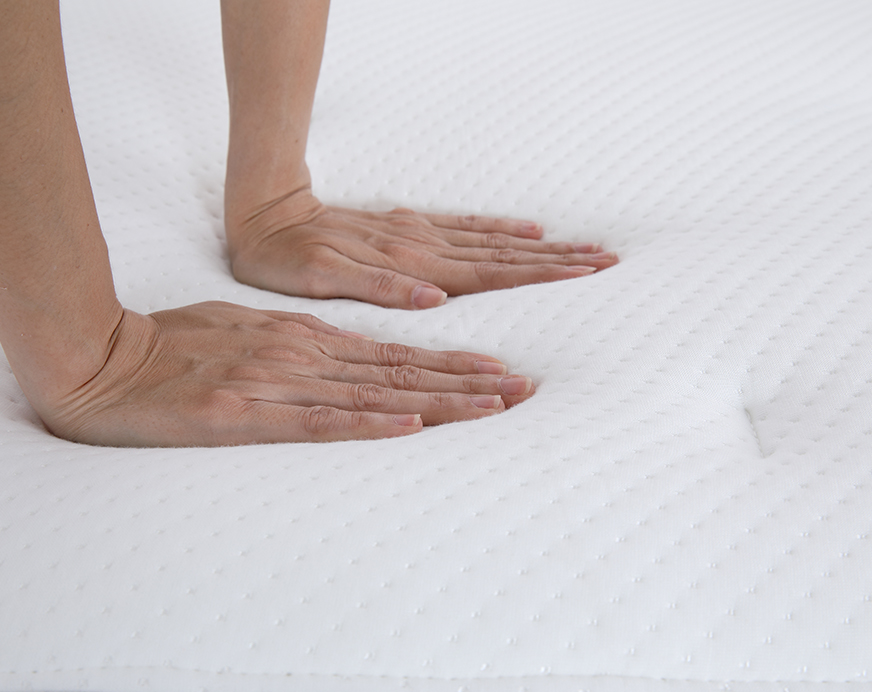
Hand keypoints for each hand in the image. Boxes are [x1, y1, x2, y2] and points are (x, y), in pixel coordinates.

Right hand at [42, 301, 535, 446]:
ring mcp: (275, 384)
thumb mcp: (242, 332)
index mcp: (302, 337)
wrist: (98, 360)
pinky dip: (369, 423)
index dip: (453, 362)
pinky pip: (318, 422)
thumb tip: (335, 358)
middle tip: (526, 390)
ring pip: (374, 394)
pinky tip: (411, 424)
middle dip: (469, 381)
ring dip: (439, 401)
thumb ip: (292, 346)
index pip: (394, 354)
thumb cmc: (169, 346)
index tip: (501, 373)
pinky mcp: (244, 416)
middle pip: (401, 370)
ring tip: (494, 407)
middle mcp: (301, 356)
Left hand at [226, 188, 616, 308]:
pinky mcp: (406, 228)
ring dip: (538, 246)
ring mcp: (416, 235)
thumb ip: (378, 288)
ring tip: (581, 246)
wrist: (265, 213)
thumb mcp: (321, 281)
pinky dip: (499, 230)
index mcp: (409, 267)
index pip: (487, 275)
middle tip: (606, 259)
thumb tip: (434, 299)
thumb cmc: (287, 258)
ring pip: (490, 242)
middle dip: (555, 260)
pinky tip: (524, 230)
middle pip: (501, 256)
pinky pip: (464, 228)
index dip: (536, 276)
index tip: (583, 274)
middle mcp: (422, 248)